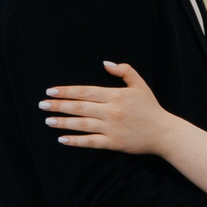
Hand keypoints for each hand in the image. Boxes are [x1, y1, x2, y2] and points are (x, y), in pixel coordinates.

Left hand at [42, 61, 179, 154]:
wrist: (164, 132)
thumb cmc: (150, 108)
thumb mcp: (140, 84)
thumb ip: (124, 70)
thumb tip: (105, 63)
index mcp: (116, 95)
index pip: (85, 91)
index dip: (66, 91)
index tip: (51, 91)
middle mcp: (111, 111)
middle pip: (80, 107)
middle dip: (59, 105)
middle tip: (42, 104)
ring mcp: (112, 128)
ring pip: (82, 124)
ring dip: (63, 122)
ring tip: (48, 120)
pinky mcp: (114, 143)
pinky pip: (91, 141)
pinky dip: (76, 140)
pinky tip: (62, 139)